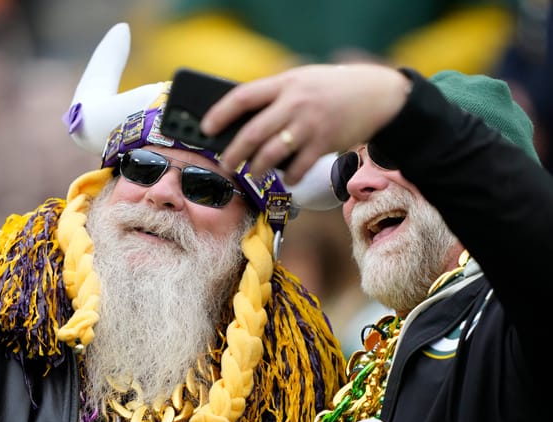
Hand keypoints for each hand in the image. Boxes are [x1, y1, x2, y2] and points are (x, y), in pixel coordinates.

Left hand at [199, 64, 410, 182]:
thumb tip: (242, 122)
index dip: (220, 113)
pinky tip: (288, 178)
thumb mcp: (302, 80)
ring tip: (252, 173)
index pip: (243, 97)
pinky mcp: (325, 143)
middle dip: (233, 153)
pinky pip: (298, 167)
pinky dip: (290, 177)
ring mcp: (310, 124)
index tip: (206, 127)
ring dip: (257, 168)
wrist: (377, 94)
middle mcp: (295, 103)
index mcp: (285, 83)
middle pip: (252, 132)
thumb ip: (276, 96)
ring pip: (272, 154)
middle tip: (225, 164)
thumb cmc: (331, 89)